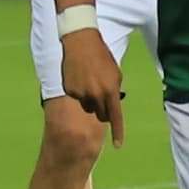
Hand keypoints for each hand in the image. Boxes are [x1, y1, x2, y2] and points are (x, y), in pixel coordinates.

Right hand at [59, 26, 128, 141]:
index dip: (118, 133)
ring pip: (88, 107)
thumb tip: (112, 106)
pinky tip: (79, 77)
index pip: (116, 117)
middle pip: (101, 115)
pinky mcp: (70, 91)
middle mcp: (96, 95)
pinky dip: (79, 92)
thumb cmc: (102, 56)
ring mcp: (81, 94)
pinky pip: (77, 98)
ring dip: (90, 100)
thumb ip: (114, 90)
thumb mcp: (114, 73)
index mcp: (110, 90)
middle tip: (101, 96)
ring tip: (89, 81)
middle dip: (103, 110)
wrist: (81, 42)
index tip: (118, 146)